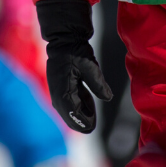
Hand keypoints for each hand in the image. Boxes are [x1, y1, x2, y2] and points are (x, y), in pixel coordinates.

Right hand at [36, 0, 112, 132]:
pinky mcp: (61, 85)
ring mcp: (58, 89)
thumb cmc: (76, 51)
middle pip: (68, 114)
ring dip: (80, 113)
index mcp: (63, 91)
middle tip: (91, 128)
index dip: (82, 122)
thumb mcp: (90, 67)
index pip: (72, 114)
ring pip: (69, 108)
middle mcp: (58, 93)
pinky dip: (79, 104)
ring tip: (91, 120)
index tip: (91, 128)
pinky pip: (70, 99)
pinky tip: (88, 105)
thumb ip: (98, 84)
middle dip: (80, 121)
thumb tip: (107, 97)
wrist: (64, 38)